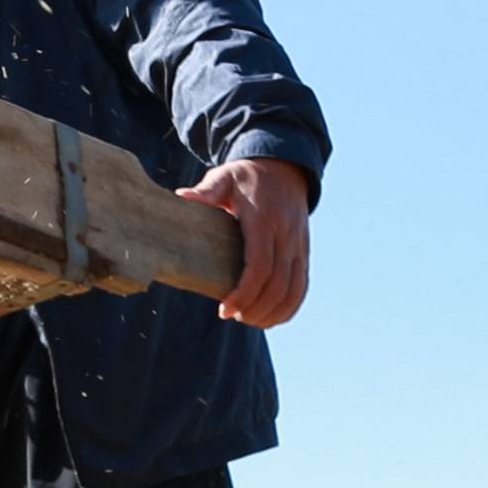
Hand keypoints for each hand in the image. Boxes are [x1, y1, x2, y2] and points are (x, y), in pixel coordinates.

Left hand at [184, 154, 313, 327]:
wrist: (284, 167)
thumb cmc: (247, 176)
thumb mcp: (224, 176)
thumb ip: (207, 190)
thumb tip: (183, 197)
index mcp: (264, 221)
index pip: (260, 266)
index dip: (244, 293)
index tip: (225, 309)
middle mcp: (286, 236)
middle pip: (277, 285)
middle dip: (255, 308)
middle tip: (232, 316)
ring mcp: (298, 245)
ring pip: (293, 290)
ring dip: (272, 313)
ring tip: (249, 320)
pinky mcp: (304, 252)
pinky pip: (303, 286)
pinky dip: (290, 307)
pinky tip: (272, 319)